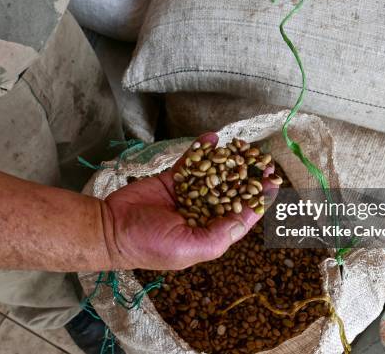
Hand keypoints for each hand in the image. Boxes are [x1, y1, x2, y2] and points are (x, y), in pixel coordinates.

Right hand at [101, 133, 280, 270]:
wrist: (111, 228)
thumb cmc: (149, 244)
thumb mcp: (190, 247)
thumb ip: (220, 233)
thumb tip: (247, 219)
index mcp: (210, 232)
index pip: (241, 213)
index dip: (259, 198)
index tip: (274, 182)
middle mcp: (202, 212)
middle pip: (231, 190)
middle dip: (248, 175)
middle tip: (264, 159)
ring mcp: (188, 194)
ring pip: (213, 173)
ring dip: (228, 160)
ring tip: (243, 145)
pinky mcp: (172, 179)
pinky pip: (191, 162)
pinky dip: (201, 149)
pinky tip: (213, 137)